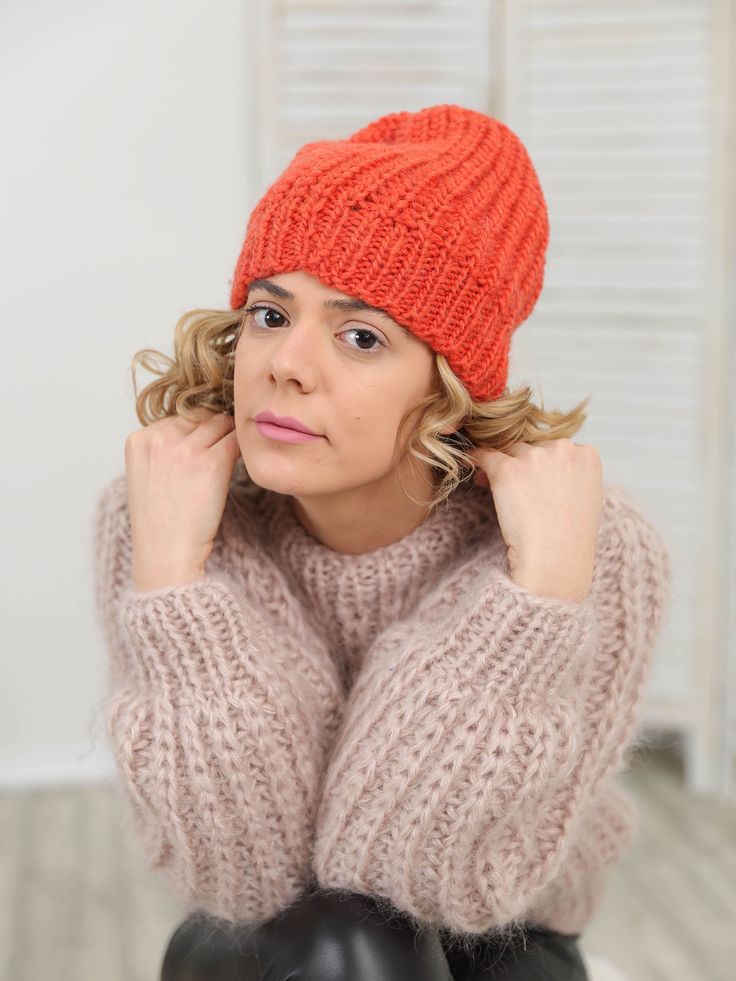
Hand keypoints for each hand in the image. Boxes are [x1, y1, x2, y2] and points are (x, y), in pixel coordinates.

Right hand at [125, 407, 241, 582]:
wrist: (166, 554)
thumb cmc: (160, 521)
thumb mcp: (147, 475)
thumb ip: (162, 446)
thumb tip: (198, 425)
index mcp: (138, 440)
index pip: (177, 415)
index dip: (194, 432)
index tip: (198, 453)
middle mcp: (159, 439)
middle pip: (200, 414)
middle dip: (212, 431)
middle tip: (217, 456)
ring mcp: (185, 449)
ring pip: (221, 423)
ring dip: (228, 438)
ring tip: (225, 464)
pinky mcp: (212, 462)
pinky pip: (236, 441)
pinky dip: (241, 450)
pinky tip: (236, 467)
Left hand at [468, 438, 603, 601]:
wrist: (555, 562)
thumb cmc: (571, 540)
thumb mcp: (586, 498)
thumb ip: (571, 475)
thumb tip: (544, 470)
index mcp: (587, 455)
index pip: (555, 448)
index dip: (541, 465)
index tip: (533, 481)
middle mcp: (562, 449)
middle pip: (531, 447)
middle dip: (522, 465)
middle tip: (515, 490)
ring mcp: (534, 458)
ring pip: (510, 452)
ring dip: (504, 468)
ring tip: (501, 493)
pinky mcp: (507, 470)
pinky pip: (485, 455)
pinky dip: (478, 461)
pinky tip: (474, 468)